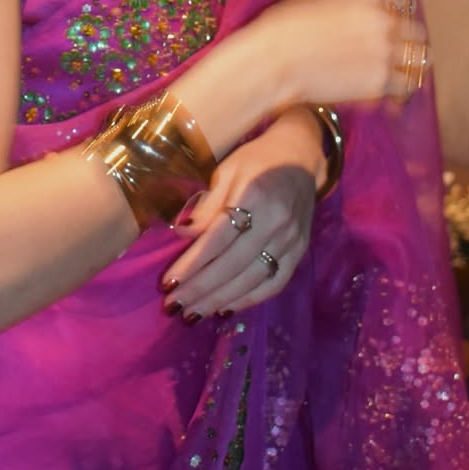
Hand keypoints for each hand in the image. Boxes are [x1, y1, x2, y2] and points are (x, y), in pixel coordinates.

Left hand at [159, 110, 319, 320]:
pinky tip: (225, 308)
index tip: (168, 283)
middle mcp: (276, 222)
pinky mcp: (300, 252)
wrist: (299, 156)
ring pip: (252, 280)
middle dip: (201, 290)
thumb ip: (207, 203)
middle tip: (173, 306)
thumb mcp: (226, 169)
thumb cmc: (256, 159)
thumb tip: (183, 234)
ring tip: (193, 314)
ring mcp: (292, 240)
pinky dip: (249, 300)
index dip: (192, 264)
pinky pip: (274, 283)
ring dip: (220, 301)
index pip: (218, 239)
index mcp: (255, 196)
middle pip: (233, 265)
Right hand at [254, 0, 429, 107]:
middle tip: (398, 53)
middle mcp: (384, 21)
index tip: (392, 27)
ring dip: (409, 66)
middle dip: (408, 42)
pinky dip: (398, 91)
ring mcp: (385, 53)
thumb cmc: (285, 28)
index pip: (402, 4)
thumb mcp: (317, 0)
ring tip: (398, 74)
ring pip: (419, 60)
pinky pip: (404, 87)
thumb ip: (347, 6)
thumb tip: (352, 15)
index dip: (396, 17)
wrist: (275, 59)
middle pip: (416, 32)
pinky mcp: (379, 83)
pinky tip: (388, 94)